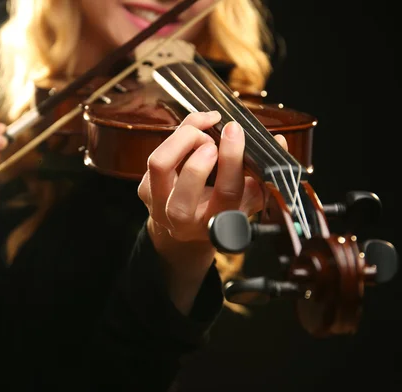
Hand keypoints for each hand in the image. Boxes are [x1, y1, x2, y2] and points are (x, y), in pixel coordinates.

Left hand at [137, 111, 287, 312]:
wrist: (185, 230)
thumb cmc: (222, 208)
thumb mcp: (247, 198)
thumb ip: (264, 172)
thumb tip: (278, 142)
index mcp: (216, 222)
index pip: (226, 190)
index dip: (232, 158)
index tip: (235, 130)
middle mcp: (184, 219)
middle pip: (186, 182)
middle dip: (200, 149)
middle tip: (213, 138)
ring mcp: (158, 204)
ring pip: (160, 163)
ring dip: (182, 138)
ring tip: (202, 131)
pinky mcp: (144, 189)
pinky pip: (156, 155)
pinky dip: (175, 137)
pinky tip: (193, 135)